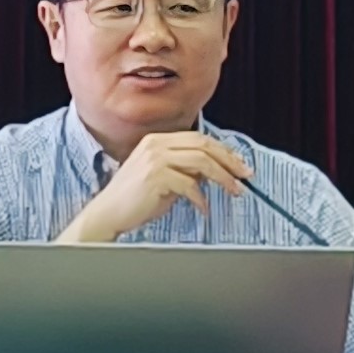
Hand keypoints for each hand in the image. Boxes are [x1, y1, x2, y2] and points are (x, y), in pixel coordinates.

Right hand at [59, 131, 251, 245]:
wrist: (108, 214)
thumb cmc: (134, 200)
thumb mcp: (164, 180)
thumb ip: (186, 171)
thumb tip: (213, 173)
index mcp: (158, 140)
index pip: (199, 138)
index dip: (224, 151)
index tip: (240, 165)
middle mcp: (156, 144)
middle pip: (204, 145)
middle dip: (229, 160)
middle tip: (245, 175)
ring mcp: (155, 159)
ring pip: (201, 161)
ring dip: (222, 178)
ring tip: (233, 191)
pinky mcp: (155, 176)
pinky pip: (189, 184)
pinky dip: (201, 198)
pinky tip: (203, 208)